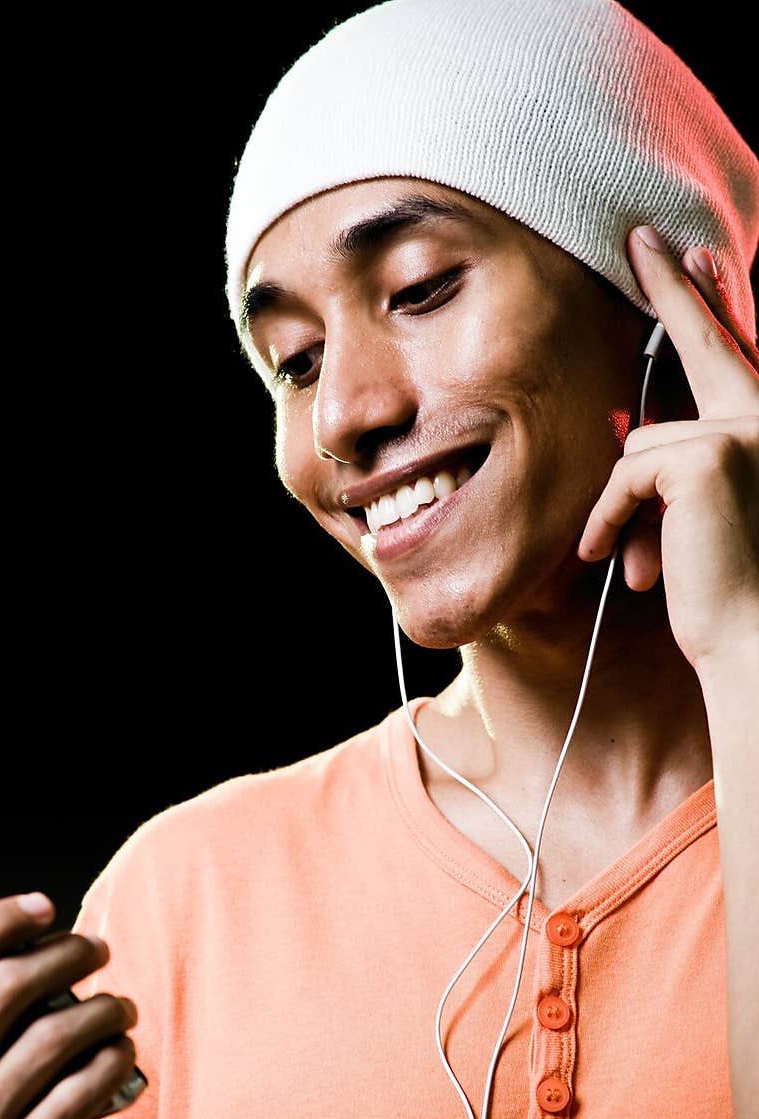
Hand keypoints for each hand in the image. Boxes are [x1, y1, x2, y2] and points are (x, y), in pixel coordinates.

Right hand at [0, 894, 138, 1118]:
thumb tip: (26, 923)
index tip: (43, 904)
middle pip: (8, 985)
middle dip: (67, 954)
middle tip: (97, 949)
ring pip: (56, 1034)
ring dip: (104, 1007)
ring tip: (119, 1006)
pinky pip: (83, 1088)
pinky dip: (114, 1057)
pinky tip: (121, 1048)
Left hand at [578, 226, 758, 675]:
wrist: (748, 641)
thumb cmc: (723, 588)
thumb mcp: (693, 517)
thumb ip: (669, 469)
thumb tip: (623, 435)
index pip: (732, 355)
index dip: (708, 304)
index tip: (692, 253)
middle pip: (705, 343)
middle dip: (673, 289)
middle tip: (643, 237)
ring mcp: (740, 433)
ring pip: (642, 446)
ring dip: (623, 508)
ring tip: (637, 561)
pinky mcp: (705, 457)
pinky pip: (624, 475)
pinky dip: (611, 520)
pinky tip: (625, 563)